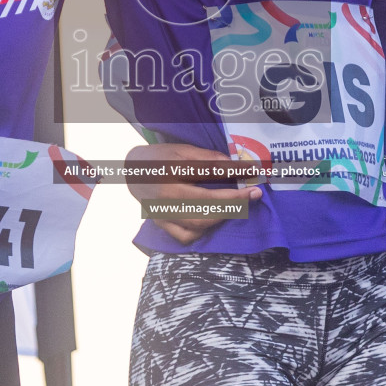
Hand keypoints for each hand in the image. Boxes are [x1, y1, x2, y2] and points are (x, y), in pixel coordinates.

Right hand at [126, 143, 261, 244]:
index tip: (253, 171)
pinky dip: (203, 231)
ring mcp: (162, 212)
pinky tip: (214, 219)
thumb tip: (235, 165)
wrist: (131, 171)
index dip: (234, 171)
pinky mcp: (161, 224)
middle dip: (234, 200)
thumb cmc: (160, 158)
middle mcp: (164, 193)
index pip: (208, 171)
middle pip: (205, 203)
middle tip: (254, 194)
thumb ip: (207, 158)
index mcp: (169, 169)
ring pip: (198, 223)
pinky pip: (186, 236)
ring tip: (238, 205)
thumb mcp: (181, 149)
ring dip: (223, 215)